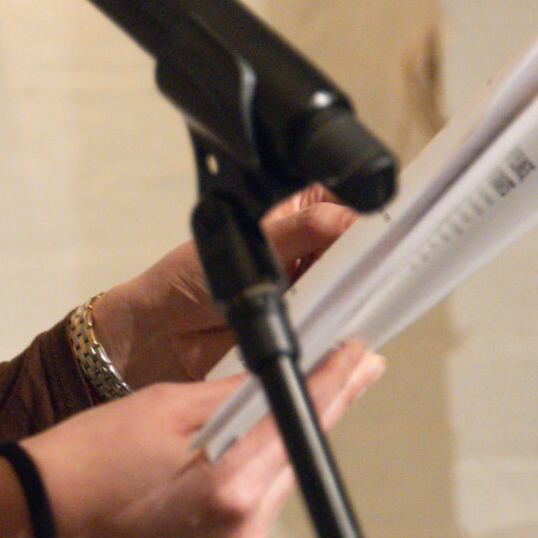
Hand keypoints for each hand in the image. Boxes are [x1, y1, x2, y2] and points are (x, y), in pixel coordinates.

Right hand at [21, 338, 382, 537]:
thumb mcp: (164, 405)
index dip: (336, 384)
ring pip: (279, 481)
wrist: (40, 515)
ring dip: (286, 442)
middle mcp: (242, 529)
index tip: (363, 355)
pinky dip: (256, 474)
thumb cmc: (89, 456)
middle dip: (319, 408)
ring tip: (301, 396)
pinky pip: (253, 506)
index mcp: (229, 487)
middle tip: (354, 365)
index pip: (299, 423)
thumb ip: (233, 394)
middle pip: (298, 455)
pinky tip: (254, 443)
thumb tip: (281, 375)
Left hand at [86, 186, 356, 387]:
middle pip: (360, 247)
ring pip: (355, 286)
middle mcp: (310, 248)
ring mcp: (312, 287)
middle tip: (369, 264)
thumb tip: (339, 219)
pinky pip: (338, 324)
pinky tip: (339, 322)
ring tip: (348, 293)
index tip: (376, 227)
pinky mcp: (309, 325)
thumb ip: (294, 232)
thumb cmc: (186, 278)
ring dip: (355, 291)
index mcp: (296, 212)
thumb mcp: (241, 244)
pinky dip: (341, 324)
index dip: (363, 213)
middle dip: (367, 255)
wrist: (160, 334)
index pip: (346, 203)